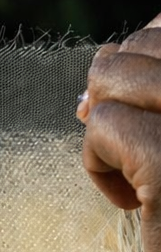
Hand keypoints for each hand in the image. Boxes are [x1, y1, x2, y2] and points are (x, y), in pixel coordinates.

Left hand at [80, 13, 160, 251]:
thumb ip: (160, 95)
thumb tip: (99, 66)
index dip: (142, 60)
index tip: (144, 120)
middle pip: (139, 45)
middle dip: (116, 97)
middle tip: (135, 157)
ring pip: (111, 77)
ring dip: (107, 130)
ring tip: (141, 180)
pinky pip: (101, 126)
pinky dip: (97, 167)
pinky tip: (133, 206)